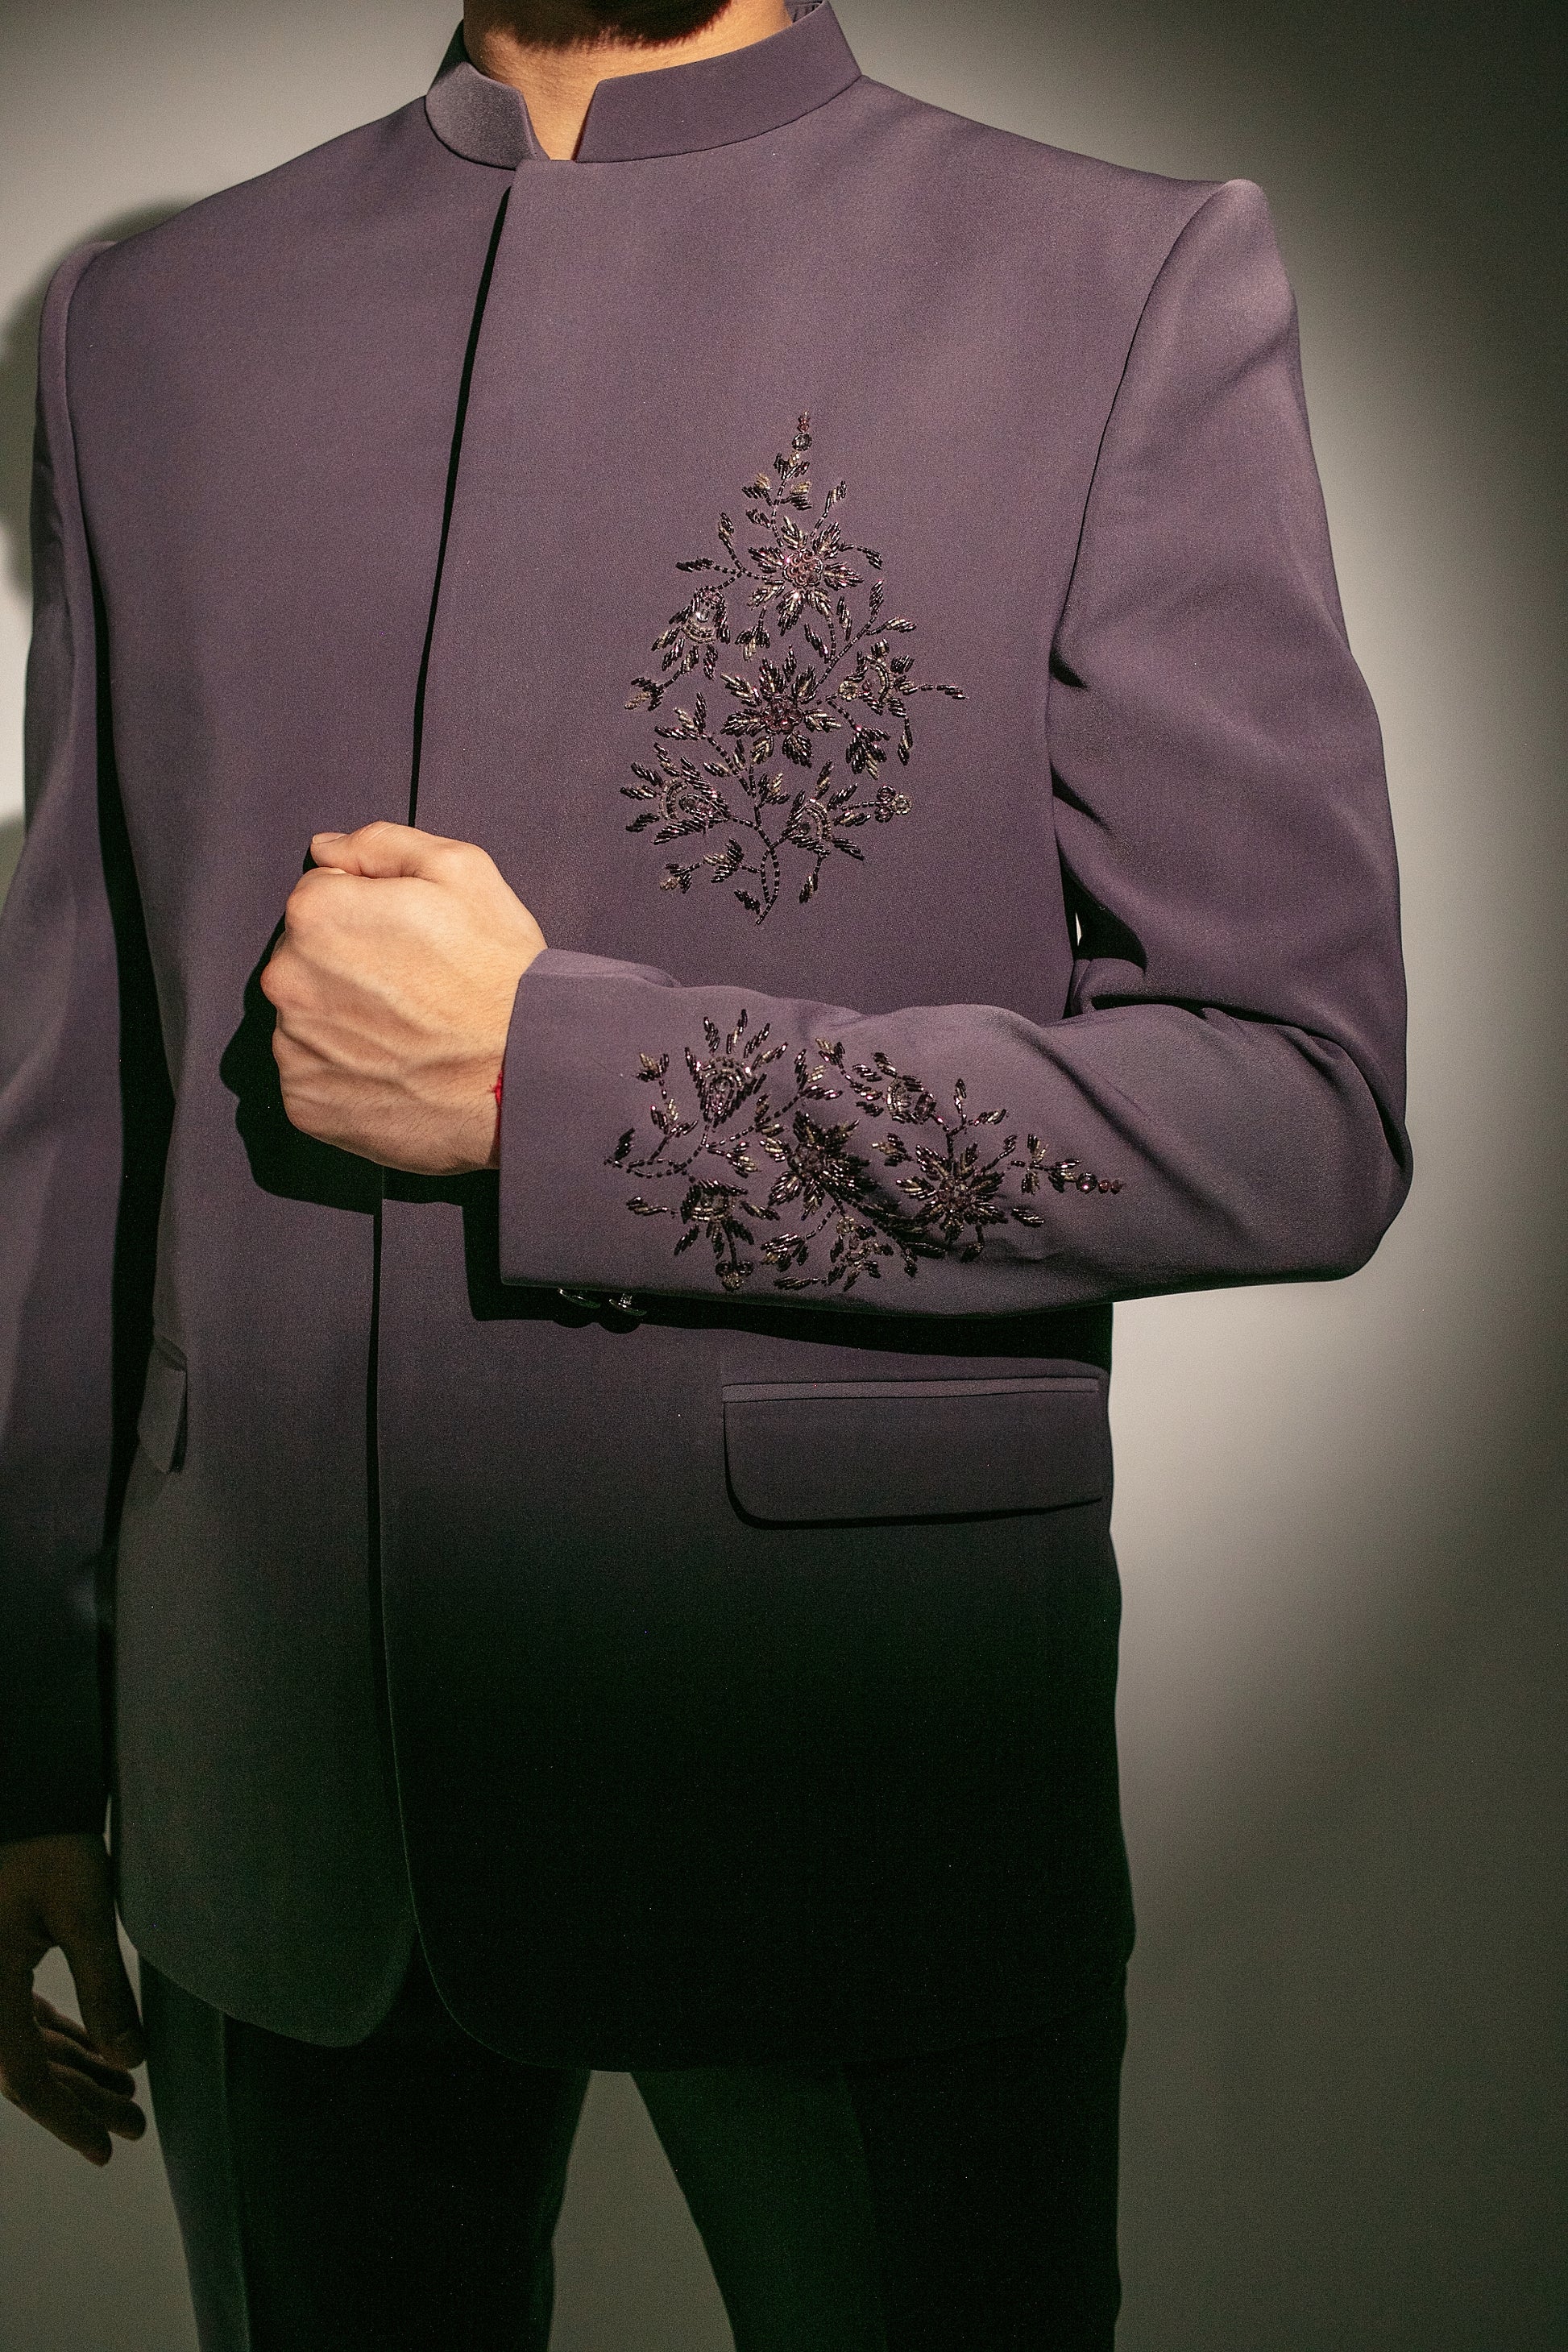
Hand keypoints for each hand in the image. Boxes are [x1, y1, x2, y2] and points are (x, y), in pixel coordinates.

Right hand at [0, 1835, 146, 2165]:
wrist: (21, 1794)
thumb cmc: (50, 1843)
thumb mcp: (84, 1912)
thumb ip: (106, 1987)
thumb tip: (130, 2062)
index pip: (23, 2076)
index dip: (65, 2117)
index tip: (105, 2149)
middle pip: (24, 2069)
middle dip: (80, 2101)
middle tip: (135, 2126)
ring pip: (24, 2047)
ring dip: (74, 2074)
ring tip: (129, 2098)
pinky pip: (21, 2021)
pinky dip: (59, 2042)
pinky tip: (98, 2058)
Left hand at [261, 822, 545, 1173]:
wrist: (526, 1076)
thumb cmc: (499, 973)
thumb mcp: (461, 872)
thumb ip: (381, 844)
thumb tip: (325, 849)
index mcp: (317, 914)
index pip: (319, 897)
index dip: (367, 912)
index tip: (409, 942)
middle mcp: (288, 980)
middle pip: (304, 959)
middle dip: (347, 965)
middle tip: (413, 989)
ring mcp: (293, 1048)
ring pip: (307, 1019)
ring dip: (343, 1021)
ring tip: (407, 1034)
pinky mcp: (305, 1104)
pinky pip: (312, 1077)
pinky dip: (344, 1074)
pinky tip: (393, 1071)